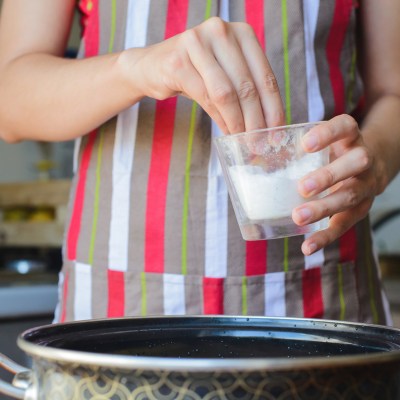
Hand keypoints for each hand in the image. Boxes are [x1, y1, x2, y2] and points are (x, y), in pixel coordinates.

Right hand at [122, 17, 284, 132]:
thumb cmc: (195, 73)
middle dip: (256, 121)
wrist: (152, 66)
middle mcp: (221, 31)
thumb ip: (246, 90)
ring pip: (227, 94)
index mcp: (241, 32)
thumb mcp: (226, 74)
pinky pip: (206, 97)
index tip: (276, 133)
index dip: (273, 109)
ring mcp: (197, 43)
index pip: (265, 76)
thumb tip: (268, 126)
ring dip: (237, 123)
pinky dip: (219, 119)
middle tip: (258, 143)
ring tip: (242, 140)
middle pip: (247, 87)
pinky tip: (225, 131)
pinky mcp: (178, 62)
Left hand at [291, 115, 382, 255]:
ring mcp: (366, 185)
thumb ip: (298, 147)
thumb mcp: (324, 142)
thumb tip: (252, 155)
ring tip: (298, 216)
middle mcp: (363, 159)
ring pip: (350, 196)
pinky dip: (325, 237)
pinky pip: (344, 225)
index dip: (328, 134)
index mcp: (350, 137)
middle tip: (302, 187)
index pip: (345, 127)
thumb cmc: (333, 152)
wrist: (371, 167)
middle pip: (356, 163)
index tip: (305, 143)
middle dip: (329, 175)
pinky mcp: (361, 210)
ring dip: (324, 208)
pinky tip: (307, 247)